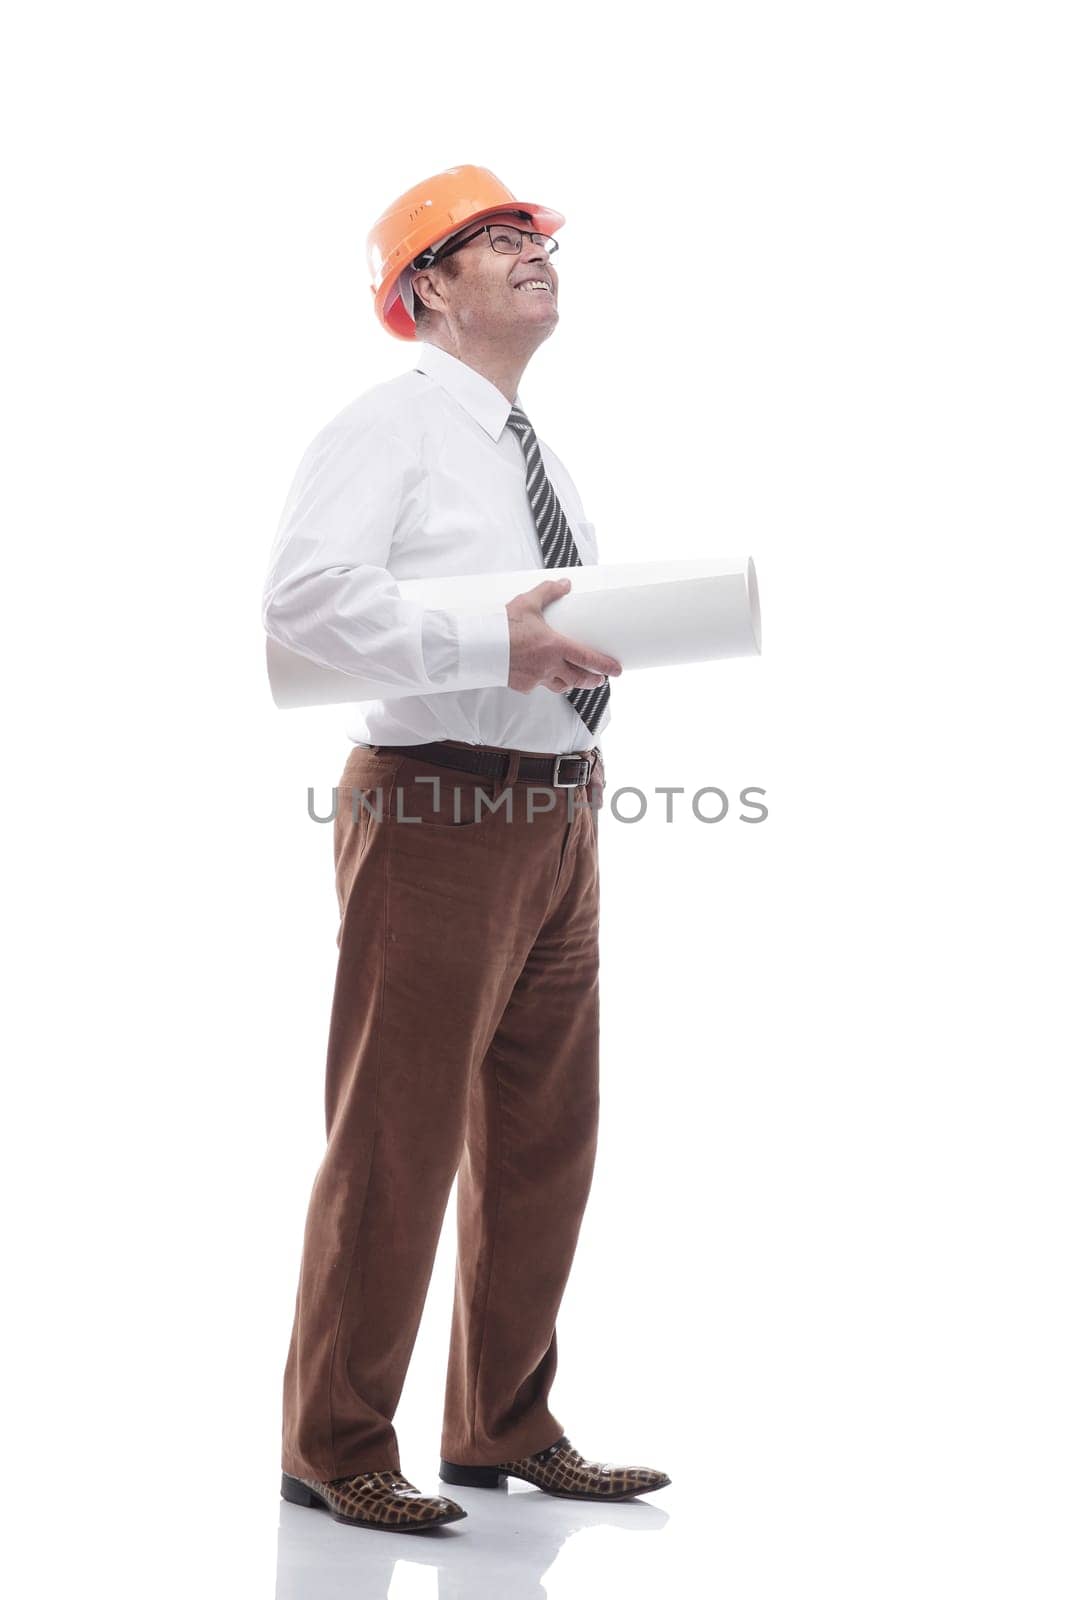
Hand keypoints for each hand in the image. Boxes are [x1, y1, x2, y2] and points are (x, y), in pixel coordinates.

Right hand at [505, 577, 622, 694]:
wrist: (478, 645)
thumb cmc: (502, 626)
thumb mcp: (528, 603)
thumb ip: (548, 592)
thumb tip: (564, 584)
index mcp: (554, 646)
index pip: (588, 659)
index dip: (605, 666)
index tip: (617, 670)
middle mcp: (548, 665)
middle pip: (578, 679)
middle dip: (592, 680)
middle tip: (599, 679)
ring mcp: (535, 678)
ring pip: (560, 686)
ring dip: (570, 683)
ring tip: (574, 678)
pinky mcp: (522, 685)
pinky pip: (539, 686)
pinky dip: (544, 681)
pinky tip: (542, 675)